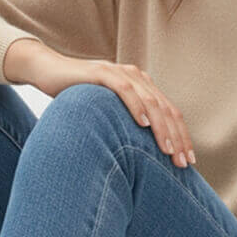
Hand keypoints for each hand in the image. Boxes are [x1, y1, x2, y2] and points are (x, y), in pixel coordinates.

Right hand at [4, 39, 195, 168]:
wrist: (47, 72)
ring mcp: (120, 73)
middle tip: (182, 163)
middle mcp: (137, 78)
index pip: (170, 114)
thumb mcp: (106, 116)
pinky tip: (144, 125)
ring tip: (167, 150)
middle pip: (166, 110)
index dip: (182, 138)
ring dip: (162, 128)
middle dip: (177, 138)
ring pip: (151, 101)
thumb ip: (124, 127)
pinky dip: (136, 107)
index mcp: (142, 88)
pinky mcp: (102, 73)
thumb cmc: (76, 99)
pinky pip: (125, 90)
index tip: (189, 163)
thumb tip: (140, 159)